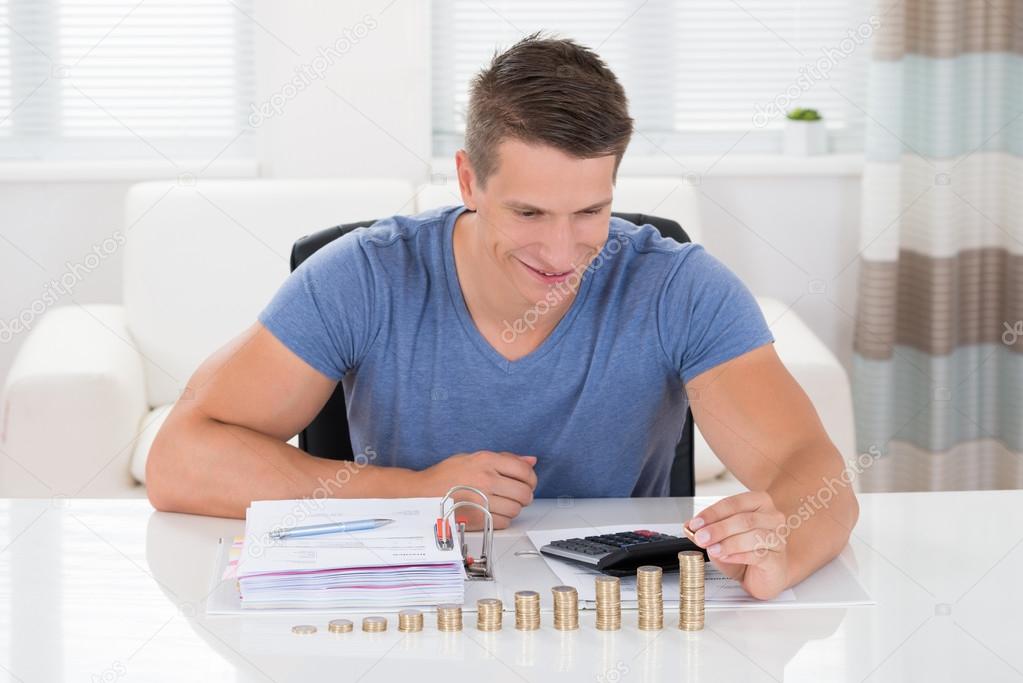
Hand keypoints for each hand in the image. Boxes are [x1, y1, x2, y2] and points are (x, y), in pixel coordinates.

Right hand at [418, 450, 537, 529]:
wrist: (421, 494)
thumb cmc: (445, 476)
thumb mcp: (472, 458)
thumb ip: (504, 459)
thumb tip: (531, 461)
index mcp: (486, 461)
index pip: (524, 470)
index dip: (530, 479)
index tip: (527, 482)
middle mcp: (486, 479)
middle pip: (524, 492)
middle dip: (524, 495)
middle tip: (516, 495)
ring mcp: (482, 500)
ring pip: (516, 509)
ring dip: (513, 508)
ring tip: (501, 504)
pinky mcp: (477, 519)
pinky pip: (504, 522)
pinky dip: (502, 520)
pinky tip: (492, 513)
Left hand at [685, 490, 788, 599]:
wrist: (764, 576)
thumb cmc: (746, 552)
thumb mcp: (721, 539)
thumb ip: (707, 530)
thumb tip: (690, 527)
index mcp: (758, 503)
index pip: (733, 503)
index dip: (712, 513)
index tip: (696, 523)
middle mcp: (772, 517)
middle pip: (744, 518)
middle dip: (718, 528)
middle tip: (701, 537)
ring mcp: (777, 538)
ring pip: (753, 535)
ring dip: (728, 542)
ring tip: (712, 549)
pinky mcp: (777, 559)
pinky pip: (758, 554)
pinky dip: (738, 555)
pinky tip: (725, 557)